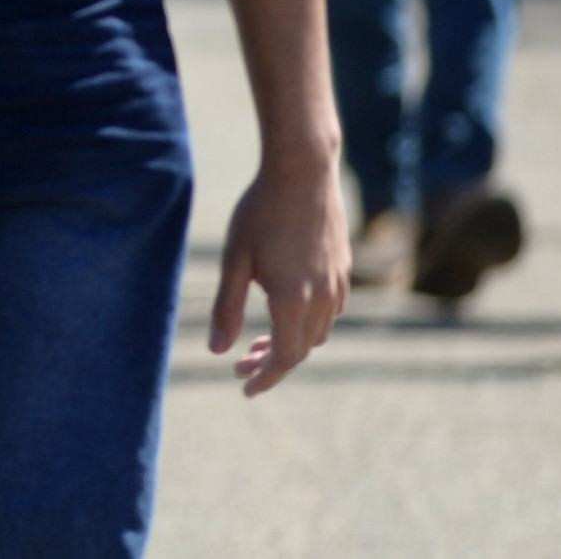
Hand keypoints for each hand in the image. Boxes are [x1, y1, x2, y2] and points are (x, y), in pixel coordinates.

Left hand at [210, 156, 348, 395]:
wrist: (303, 172)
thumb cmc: (261, 212)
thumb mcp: (234, 260)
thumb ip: (227, 307)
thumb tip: (217, 352)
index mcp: (294, 300)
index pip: (285, 357)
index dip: (266, 377)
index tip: (245, 388)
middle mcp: (323, 297)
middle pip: (302, 348)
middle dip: (272, 362)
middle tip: (241, 363)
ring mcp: (338, 282)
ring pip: (319, 331)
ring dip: (291, 343)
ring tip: (258, 341)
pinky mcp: (343, 267)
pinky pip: (331, 310)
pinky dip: (308, 323)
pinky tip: (286, 310)